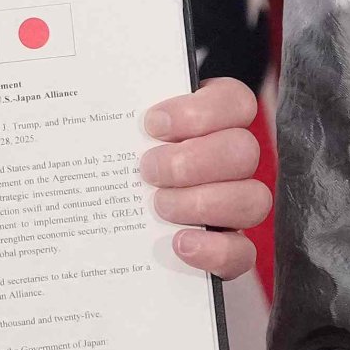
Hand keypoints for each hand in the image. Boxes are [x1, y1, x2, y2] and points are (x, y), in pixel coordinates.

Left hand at [140, 76, 269, 277]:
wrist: (120, 208)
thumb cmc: (125, 156)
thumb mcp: (126, 127)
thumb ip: (126, 115)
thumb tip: (94, 96)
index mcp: (217, 120)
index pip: (236, 103)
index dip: (200, 113)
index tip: (153, 124)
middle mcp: (234, 161)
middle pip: (245, 151)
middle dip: (192, 162)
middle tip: (148, 170)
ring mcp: (237, 205)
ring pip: (254, 200)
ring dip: (203, 203)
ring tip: (159, 205)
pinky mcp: (231, 248)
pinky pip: (243, 253)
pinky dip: (214, 250)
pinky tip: (180, 242)